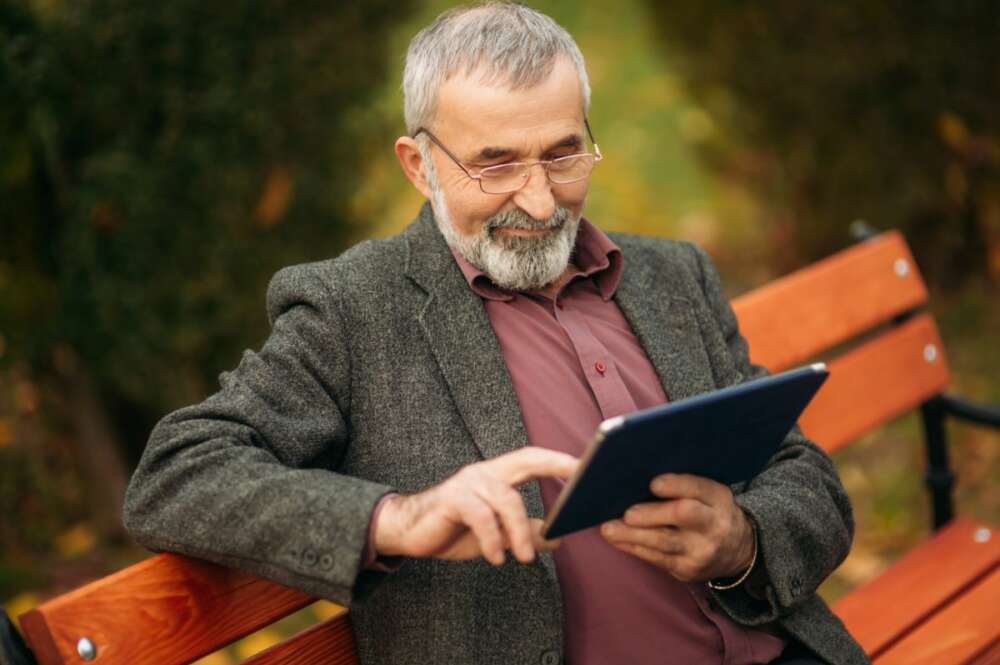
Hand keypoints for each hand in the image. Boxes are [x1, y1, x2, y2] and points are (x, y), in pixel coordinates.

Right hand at [374, 447, 578, 565]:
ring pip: (507, 499)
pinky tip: (496, 558)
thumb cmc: (454, 529)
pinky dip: (492, 539)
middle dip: (555, 466)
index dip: (560, 461)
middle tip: (579, 486)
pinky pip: (480, 516)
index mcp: (498, 475)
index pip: (533, 459)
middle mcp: (485, 472)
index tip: (588, 467)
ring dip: (520, 531)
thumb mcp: (497, 535)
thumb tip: (558, 538)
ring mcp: (467, 483)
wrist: (407, 532)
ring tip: (525, 559)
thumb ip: (525, 533)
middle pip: (525, 460)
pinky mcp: (451, 500)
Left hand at [600, 473, 754, 582]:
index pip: (699, 488)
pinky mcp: (687, 571)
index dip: (677, 485)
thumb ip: (684, 485)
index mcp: (718, 498)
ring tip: (609, 529)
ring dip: (632, 535)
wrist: (737, 550)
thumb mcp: (709, 494)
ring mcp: (701, 551)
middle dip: (652, 514)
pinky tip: (617, 539)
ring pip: (664, 542)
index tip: (654, 483)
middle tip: (627, 513)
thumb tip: (638, 475)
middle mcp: (713, 525)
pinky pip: (656, 559)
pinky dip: (633, 548)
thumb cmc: (710, 511)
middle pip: (683, 516)